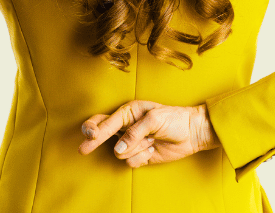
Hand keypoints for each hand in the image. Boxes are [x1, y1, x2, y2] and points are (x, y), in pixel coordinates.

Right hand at [78, 100, 220, 168]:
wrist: (191, 133)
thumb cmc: (174, 119)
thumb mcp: (154, 119)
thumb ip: (134, 133)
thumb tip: (119, 149)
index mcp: (128, 112)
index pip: (106, 120)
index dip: (95, 129)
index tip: (91, 136)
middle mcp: (126, 127)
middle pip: (101, 133)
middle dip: (93, 140)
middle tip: (83, 149)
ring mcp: (131, 142)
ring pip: (120, 152)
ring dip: (136, 148)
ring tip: (151, 140)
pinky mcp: (139, 155)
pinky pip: (131, 162)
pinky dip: (143, 157)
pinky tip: (154, 149)